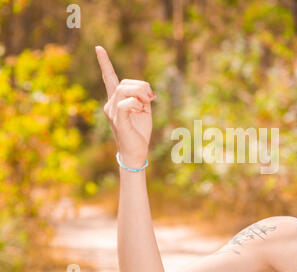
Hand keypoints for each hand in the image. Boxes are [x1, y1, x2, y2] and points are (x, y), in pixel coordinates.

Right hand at [95, 45, 154, 167]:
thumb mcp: (144, 109)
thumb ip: (143, 96)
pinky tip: (140, 110)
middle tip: (151, 98)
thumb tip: (145, 90)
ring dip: (140, 93)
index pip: (109, 78)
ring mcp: (112, 112)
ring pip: (123, 89)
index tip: (99, 48)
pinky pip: (124, 104)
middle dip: (142, 86)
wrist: (136, 152)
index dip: (104, 63)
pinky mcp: (117, 120)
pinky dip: (135, 104)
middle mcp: (110, 104)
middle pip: (124, 82)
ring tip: (145, 105)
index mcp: (116, 100)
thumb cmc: (139, 131)